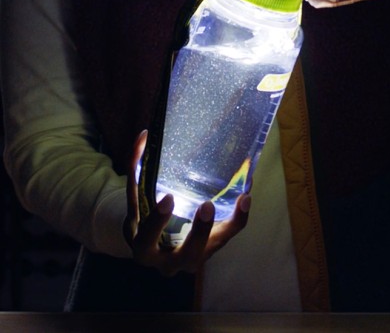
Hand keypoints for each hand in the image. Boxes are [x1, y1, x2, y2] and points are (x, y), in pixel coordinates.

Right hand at [124, 130, 250, 275]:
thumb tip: (145, 135)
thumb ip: (138, 170)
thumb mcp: (136, 200)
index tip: (167, 198)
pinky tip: (246, 197)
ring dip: (228, 224)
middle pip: (185, 253)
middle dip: (197, 231)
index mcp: (144, 248)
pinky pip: (228, 236)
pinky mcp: (211, 249)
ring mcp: (192, 258)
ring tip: (242, 198)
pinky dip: (238, 218)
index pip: (147, 238)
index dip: (157, 221)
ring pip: (211, 247)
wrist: (156, 246)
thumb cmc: (144, 218)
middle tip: (206, 205)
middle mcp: (168, 261)